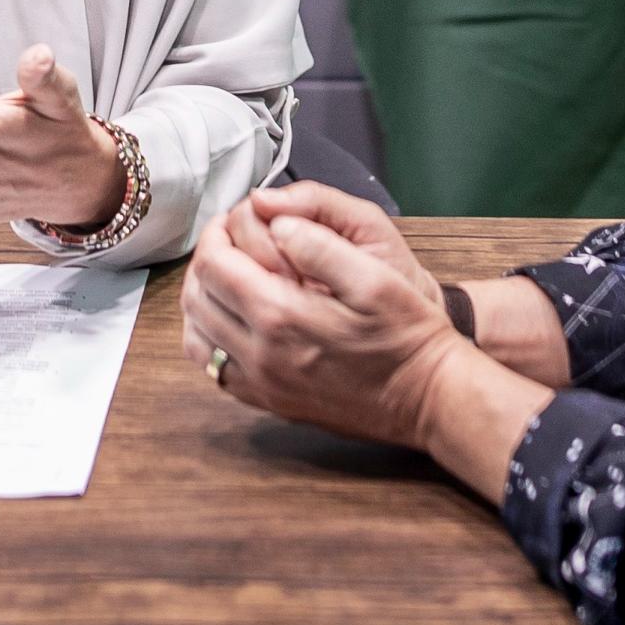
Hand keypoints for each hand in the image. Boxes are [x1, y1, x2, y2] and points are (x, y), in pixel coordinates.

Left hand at [179, 203, 469, 450]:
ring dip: (203, 301)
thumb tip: (275, 223)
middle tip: (229, 243)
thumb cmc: (407, 335)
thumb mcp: (375, 277)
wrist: (428, 398)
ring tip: (229, 277)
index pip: (214, 266)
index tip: (231, 220)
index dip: (215, 234)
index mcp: (281, 315)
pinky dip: (212, 339)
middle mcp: (261, 355)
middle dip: (206, 262)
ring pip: (197, 338)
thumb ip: (321, 246)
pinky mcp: (270, 403)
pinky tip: (238, 320)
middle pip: (197, 299)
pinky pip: (216, 370)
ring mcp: (262, 385)